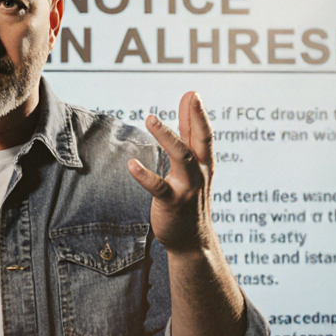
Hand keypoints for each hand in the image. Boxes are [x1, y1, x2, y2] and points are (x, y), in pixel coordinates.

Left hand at [127, 91, 215, 251]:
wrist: (192, 241)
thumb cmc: (190, 199)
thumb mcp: (192, 167)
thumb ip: (189, 136)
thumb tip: (189, 103)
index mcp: (204, 164)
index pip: (203, 134)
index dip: (198, 113)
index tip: (192, 93)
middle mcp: (199, 173)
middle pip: (200, 141)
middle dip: (196, 117)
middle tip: (191, 95)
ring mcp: (188, 188)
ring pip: (182, 158)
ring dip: (167, 137)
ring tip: (151, 119)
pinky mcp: (173, 204)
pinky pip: (159, 188)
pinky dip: (145, 176)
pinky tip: (132, 165)